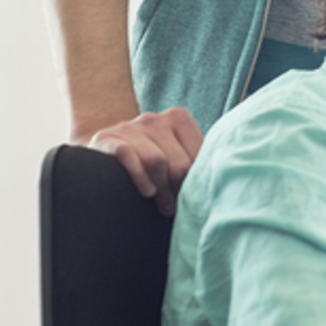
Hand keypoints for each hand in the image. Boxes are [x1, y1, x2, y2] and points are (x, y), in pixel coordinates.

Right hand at [80, 106, 202, 215]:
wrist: (105, 155)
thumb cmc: (149, 160)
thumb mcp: (175, 155)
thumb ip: (195, 162)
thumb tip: (221, 181)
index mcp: (177, 118)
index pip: (199, 155)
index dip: (198, 180)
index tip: (195, 196)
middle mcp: (153, 118)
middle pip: (179, 163)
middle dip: (180, 190)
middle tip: (177, 207)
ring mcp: (128, 126)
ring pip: (156, 161)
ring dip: (162, 190)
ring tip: (163, 206)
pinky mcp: (106, 138)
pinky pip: (127, 155)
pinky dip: (139, 176)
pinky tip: (147, 192)